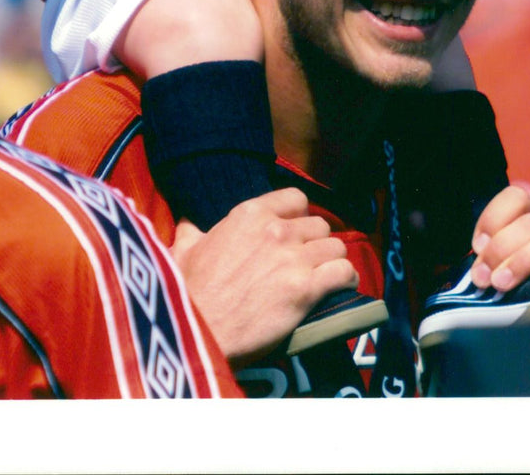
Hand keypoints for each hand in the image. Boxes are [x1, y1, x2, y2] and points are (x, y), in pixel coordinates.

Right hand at [171, 188, 358, 366]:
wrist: (197, 330)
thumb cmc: (189, 291)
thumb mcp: (183, 250)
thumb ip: (191, 232)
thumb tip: (186, 224)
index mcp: (250, 214)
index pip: (296, 199)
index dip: (299, 216)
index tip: (296, 232)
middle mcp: (277, 230)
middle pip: (320, 225)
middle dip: (316, 242)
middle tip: (308, 261)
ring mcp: (294, 258)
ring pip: (336, 246)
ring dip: (332, 261)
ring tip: (325, 276)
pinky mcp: (306, 288)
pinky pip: (344, 272)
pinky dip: (346, 279)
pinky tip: (340, 287)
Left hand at [469, 185, 529, 291]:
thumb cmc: (516, 276)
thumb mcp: (499, 259)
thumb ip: (489, 254)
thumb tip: (480, 264)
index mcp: (528, 215)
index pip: (516, 197)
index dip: (493, 218)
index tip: (477, 246)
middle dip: (502, 249)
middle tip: (484, 277)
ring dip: (524, 260)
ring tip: (502, 282)